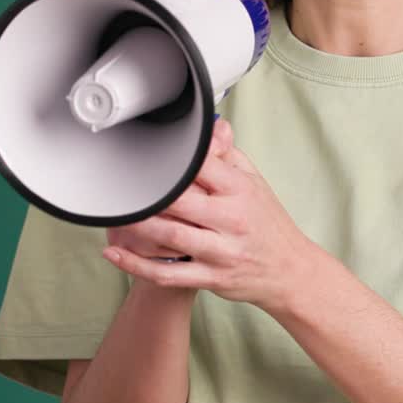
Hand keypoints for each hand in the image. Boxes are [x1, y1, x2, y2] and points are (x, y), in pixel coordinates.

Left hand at [102, 118, 310, 313]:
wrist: (289, 270)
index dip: (170, 159)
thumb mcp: (254, 182)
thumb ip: (228, 155)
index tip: (144, 153)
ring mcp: (220, 250)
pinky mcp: (210, 277)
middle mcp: (231, 219)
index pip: (200, 165)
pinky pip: (168, 273)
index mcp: (239, 189)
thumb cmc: (268, 224)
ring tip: (113, 213)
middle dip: (146, 192)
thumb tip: (212, 126)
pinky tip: (115, 254)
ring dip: (136, 224)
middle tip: (119, 184)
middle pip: (179, 199)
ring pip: (170, 235)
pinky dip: (137, 264)